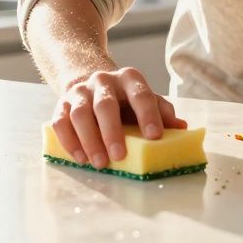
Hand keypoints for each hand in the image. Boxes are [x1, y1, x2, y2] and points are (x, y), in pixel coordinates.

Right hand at [49, 67, 187, 169]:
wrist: (91, 84)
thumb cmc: (126, 99)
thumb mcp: (145, 100)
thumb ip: (162, 111)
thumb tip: (182, 127)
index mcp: (129, 78)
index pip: (141, 94)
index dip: (148, 115)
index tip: (155, 136)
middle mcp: (103, 81)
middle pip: (105, 105)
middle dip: (112, 132)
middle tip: (120, 156)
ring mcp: (80, 92)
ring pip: (80, 113)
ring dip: (89, 140)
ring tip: (100, 163)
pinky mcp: (61, 104)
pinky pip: (60, 122)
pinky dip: (69, 141)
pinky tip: (80, 158)